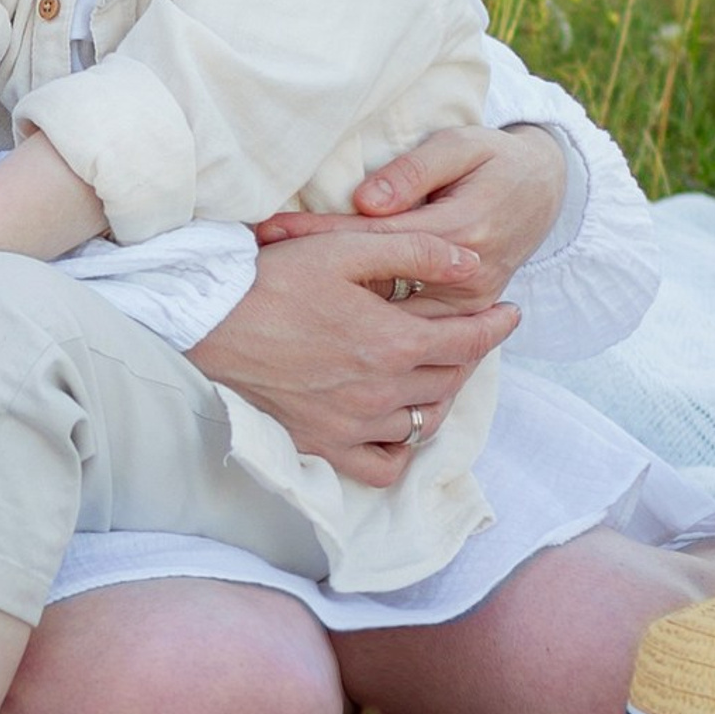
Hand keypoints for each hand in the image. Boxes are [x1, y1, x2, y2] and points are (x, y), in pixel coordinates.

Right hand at [190, 218, 518, 488]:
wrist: (205, 325)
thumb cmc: (271, 280)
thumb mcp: (344, 249)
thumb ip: (414, 252)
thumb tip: (471, 264)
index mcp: (392, 341)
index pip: (469, 341)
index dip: (496, 326)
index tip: (510, 314)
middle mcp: (381, 391)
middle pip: (449, 379)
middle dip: (465, 353)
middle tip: (463, 332)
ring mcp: (353, 425)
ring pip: (424, 421)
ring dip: (437, 395)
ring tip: (430, 371)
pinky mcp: (324, 446)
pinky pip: (384, 464)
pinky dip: (401, 448)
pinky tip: (397, 423)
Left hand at [257, 123, 565, 304]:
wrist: (543, 192)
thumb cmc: (492, 161)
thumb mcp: (459, 146)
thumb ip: (412, 174)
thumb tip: (365, 203)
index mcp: (461, 232)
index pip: (372, 237)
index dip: (316, 234)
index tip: (268, 230)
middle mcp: (464, 280)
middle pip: (376, 287)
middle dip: (315, 281)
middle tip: (254, 271)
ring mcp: (466, 309)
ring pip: (391, 323)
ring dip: (335, 315)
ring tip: (273, 306)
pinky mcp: (462, 321)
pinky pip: (410, 337)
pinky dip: (367, 333)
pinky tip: (320, 330)